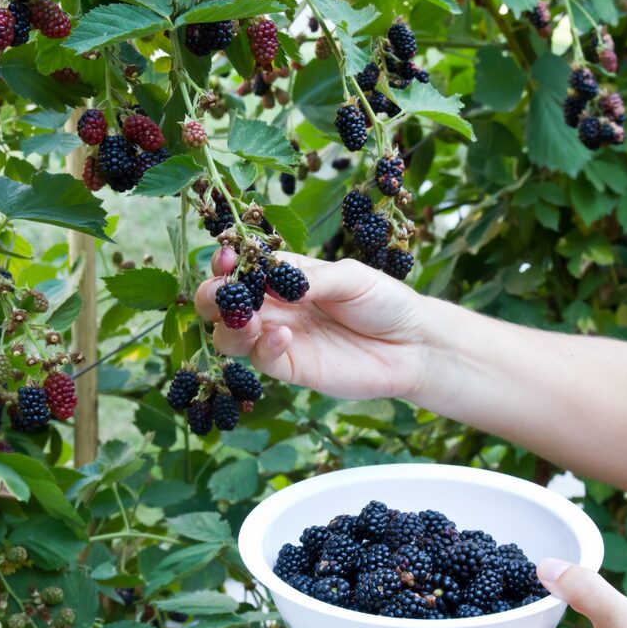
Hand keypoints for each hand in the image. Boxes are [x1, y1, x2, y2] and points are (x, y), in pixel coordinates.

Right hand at [194, 250, 426, 399]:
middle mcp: (276, 307)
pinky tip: (282, 337)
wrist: (413, 345)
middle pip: (224, 304)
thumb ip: (311, 278)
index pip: (244, 268)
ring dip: (229, 326)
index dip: (228, 264)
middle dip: (213, 297)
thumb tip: (270, 277)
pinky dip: (262, 348)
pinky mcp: (292, 368)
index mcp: (286, 277)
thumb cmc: (384, 302)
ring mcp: (280, 339)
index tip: (228, 259)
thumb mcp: (351, 278)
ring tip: (248, 319)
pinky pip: (261, 361)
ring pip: (230, 336)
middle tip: (221, 295)